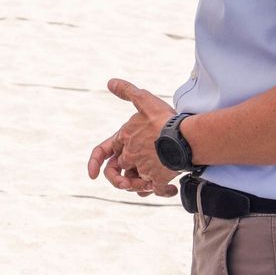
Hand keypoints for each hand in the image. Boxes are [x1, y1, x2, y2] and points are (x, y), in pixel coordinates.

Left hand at [86, 78, 177, 197]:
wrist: (183, 138)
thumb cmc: (163, 120)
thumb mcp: (144, 100)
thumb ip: (127, 91)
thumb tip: (110, 83)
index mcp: (124, 139)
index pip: (102, 152)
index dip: (95, 163)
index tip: (92, 175)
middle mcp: (131, 157)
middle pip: (119, 170)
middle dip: (121, 176)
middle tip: (129, 178)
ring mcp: (144, 170)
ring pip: (136, 184)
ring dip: (140, 185)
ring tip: (148, 183)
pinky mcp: (159, 180)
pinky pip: (157, 190)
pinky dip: (163, 191)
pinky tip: (171, 188)